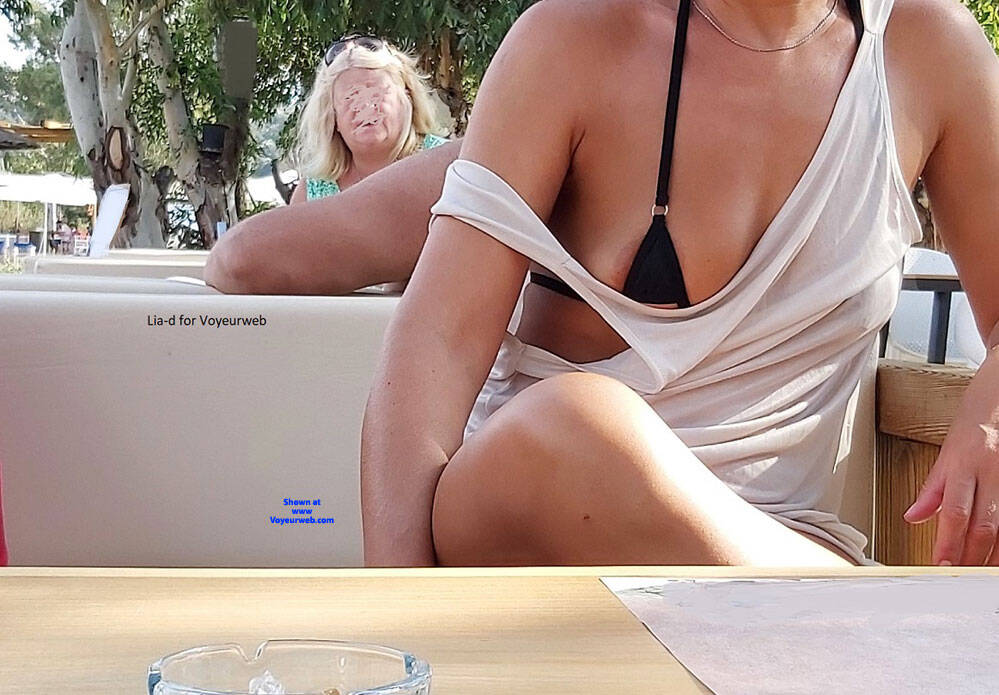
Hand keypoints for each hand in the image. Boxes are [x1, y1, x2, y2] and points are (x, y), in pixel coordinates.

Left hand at [904, 404, 998, 565]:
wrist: (998, 406)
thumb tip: (912, 517)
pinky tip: (998, 556)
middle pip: (983, 525)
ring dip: (993, 555)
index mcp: (964, 465)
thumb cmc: (971, 432)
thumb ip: (930, 491)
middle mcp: (991, 473)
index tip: (941, 564)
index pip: (954, 512)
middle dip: (971, 556)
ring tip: (980, 572)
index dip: (948, 542)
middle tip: (960, 576)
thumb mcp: (943, 456)